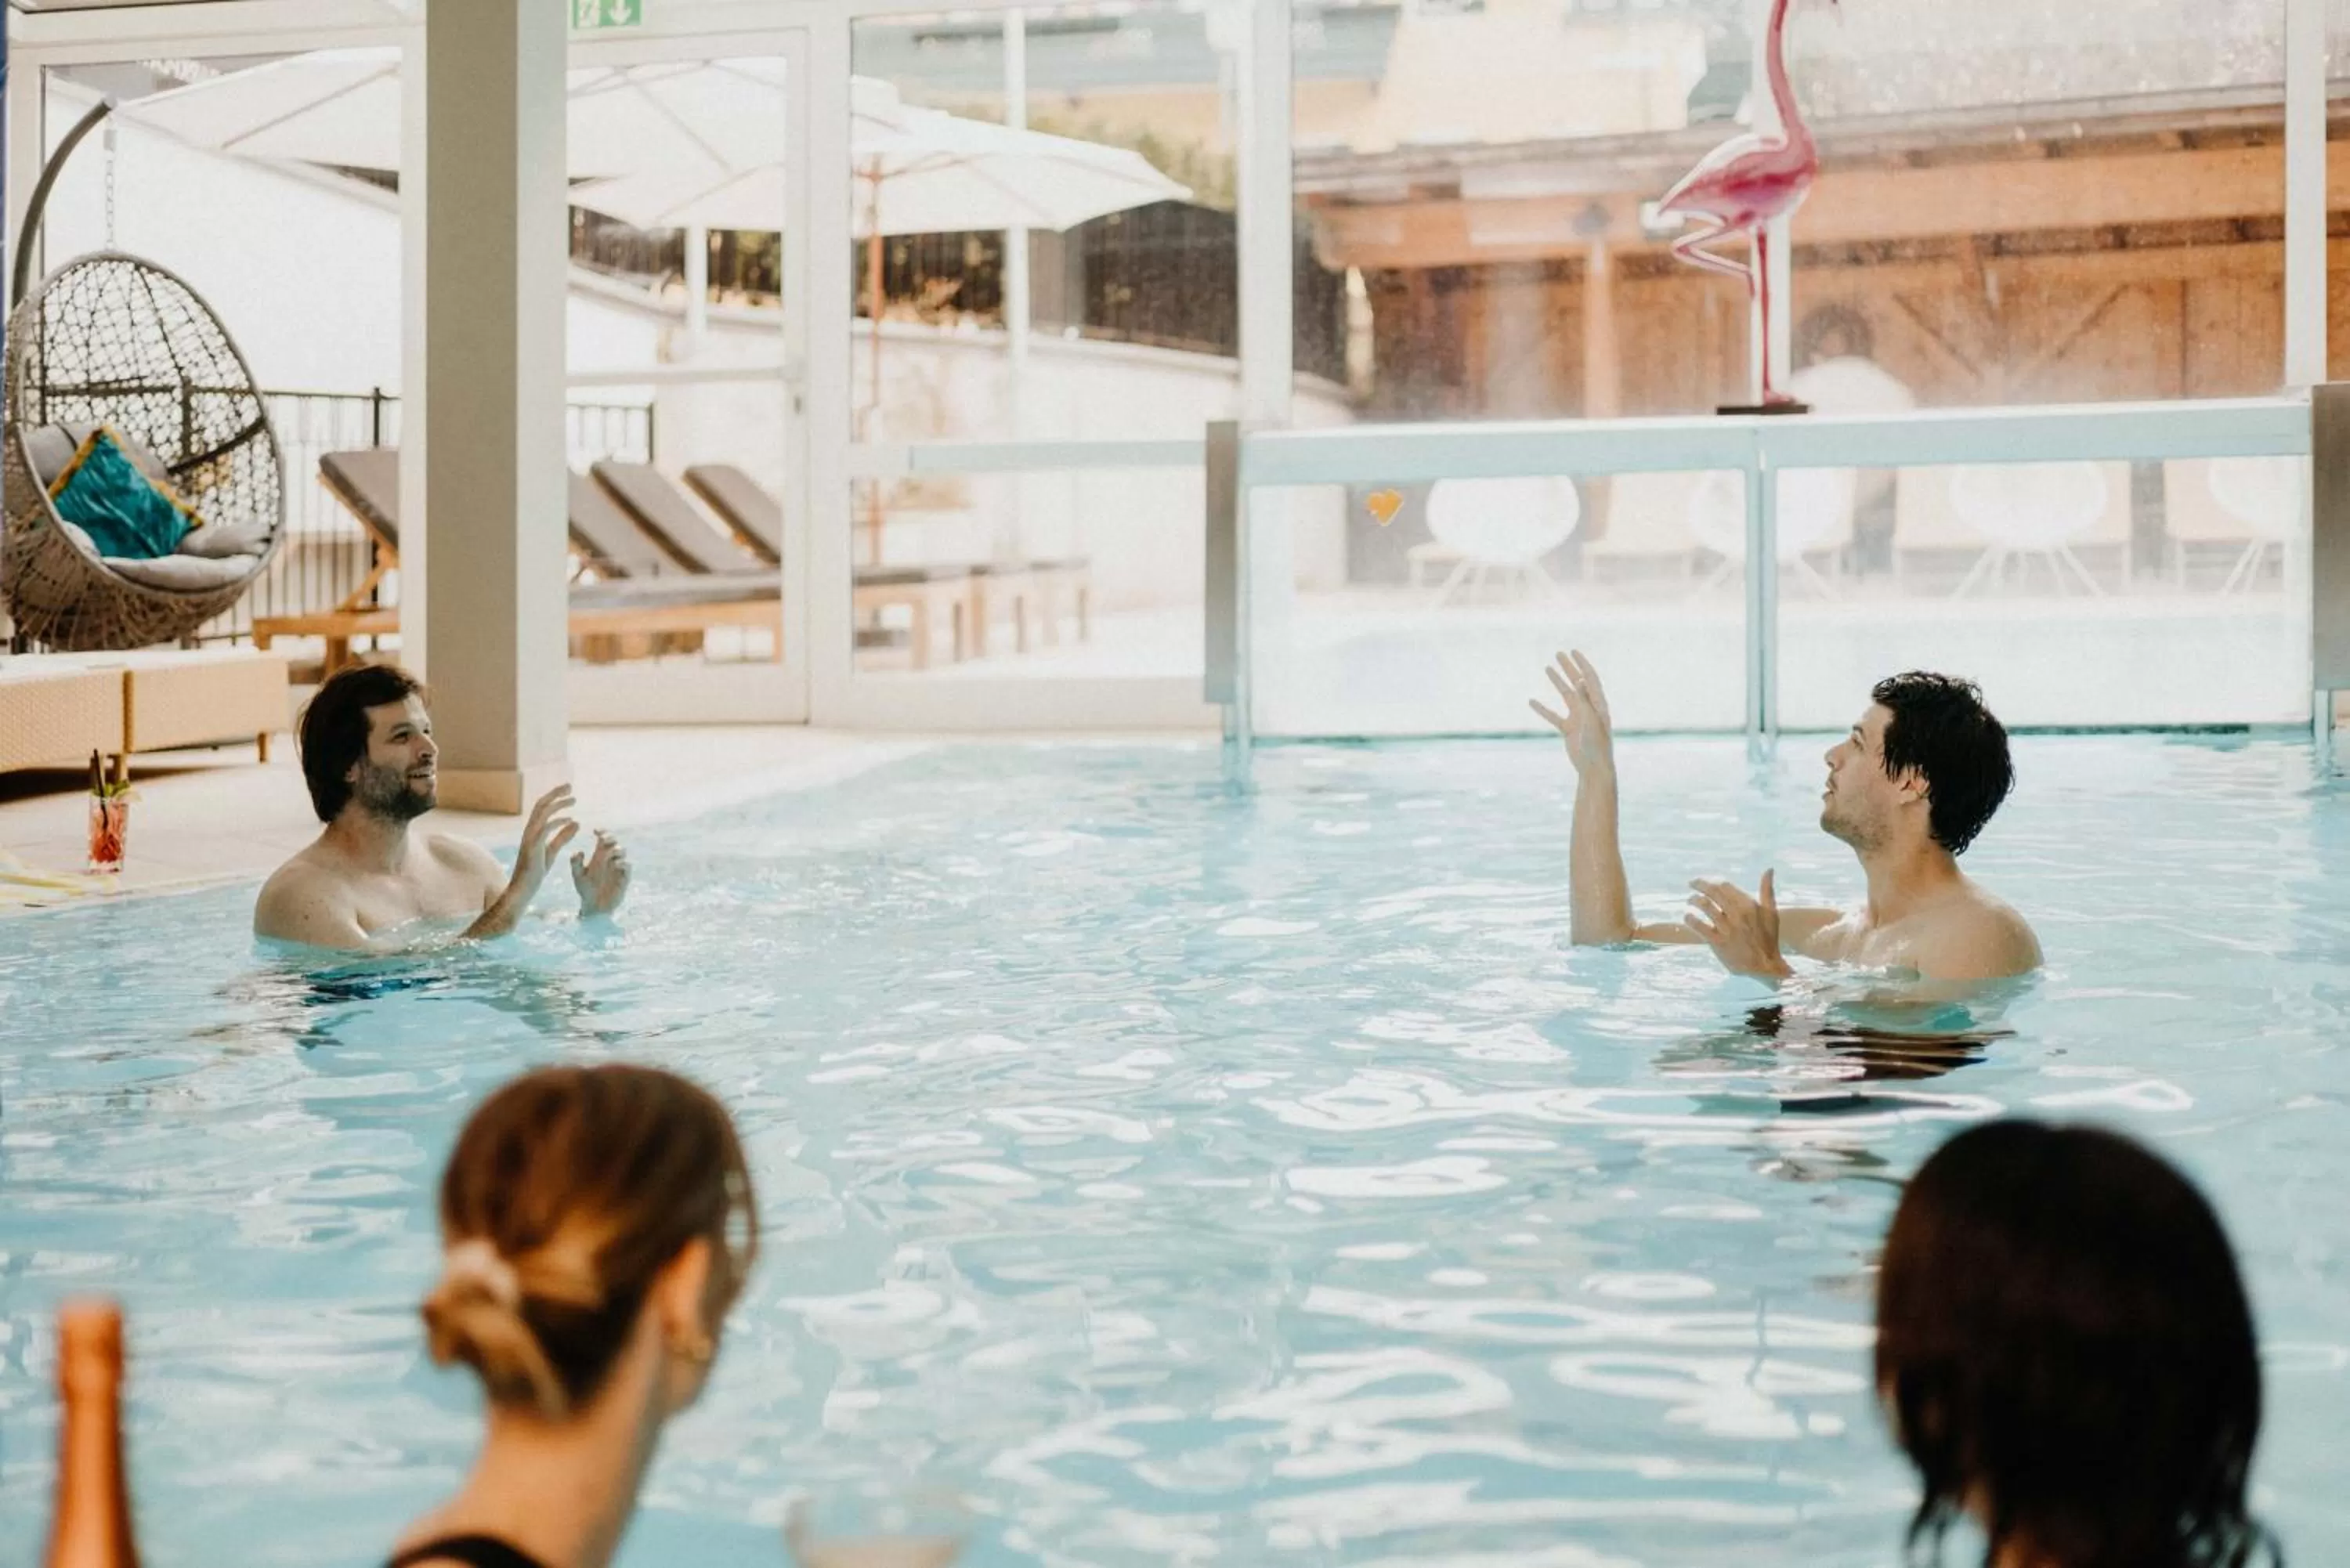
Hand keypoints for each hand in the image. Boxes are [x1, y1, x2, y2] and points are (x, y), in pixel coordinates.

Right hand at [501, 785, 579, 913]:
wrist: (523, 890)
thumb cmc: (536, 871)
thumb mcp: (553, 851)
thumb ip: (563, 836)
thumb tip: (577, 822)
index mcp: (533, 831)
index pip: (542, 808)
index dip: (554, 797)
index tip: (569, 791)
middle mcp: (529, 831)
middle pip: (540, 805)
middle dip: (555, 793)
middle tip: (570, 786)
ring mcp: (529, 838)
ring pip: (541, 813)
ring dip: (558, 804)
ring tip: (574, 799)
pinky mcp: (532, 847)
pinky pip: (545, 829)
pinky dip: (558, 822)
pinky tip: (570, 820)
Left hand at [571, 829, 630, 918]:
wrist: (594, 907)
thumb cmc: (585, 890)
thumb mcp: (578, 876)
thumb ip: (576, 864)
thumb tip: (578, 851)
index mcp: (599, 855)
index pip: (604, 838)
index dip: (602, 832)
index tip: (595, 831)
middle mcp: (610, 859)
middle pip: (614, 842)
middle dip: (610, 838)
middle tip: (602, 839)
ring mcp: (618, 867)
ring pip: (622, 852)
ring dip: (616, 850)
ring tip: (608, 853)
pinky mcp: (624, 877)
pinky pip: (627, 866)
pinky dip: (622, 863)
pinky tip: (615, 864)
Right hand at [1528, 650, 1615, 777]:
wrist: (1594, 769)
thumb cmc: (1595, 746)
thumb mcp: (1589, 720)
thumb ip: (1584, 700)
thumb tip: (1580, 679)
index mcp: (1598, 704)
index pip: (1590, 678)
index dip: (1582, 664)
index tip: (1572, 651)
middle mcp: (1589, 708)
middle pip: (1578, 682)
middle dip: (1569, 667)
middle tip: (1558, 653)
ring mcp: (1579, 719)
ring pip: (1566, 696)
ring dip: (1557, 682)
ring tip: (1547, 668)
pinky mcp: (1570, 730)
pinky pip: (1554, 716)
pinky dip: (1543, 709)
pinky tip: (1531, 702)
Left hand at [1686, 870, 1793, 980]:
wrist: (1765, 967)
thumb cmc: (1768, 938)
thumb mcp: (1771, 912)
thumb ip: (1767, 890)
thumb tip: (1769, 869)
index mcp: (1749, 905)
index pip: (1724, 885)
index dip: (1713, 881)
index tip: (1706, 881)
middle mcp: (1737, 914)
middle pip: (1712, 892)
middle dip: (1699, 885)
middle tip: (1691, 883)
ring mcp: (1727, 928)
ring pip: (1705, 906)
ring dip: (1693, 900)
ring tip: (1689, 900)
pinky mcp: (1718, 942)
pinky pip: (1699, 926)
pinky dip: (1690, 919)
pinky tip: (1687, 916)